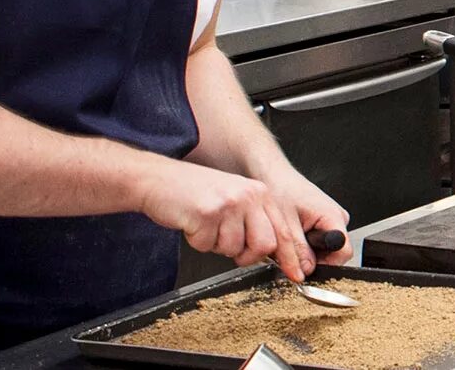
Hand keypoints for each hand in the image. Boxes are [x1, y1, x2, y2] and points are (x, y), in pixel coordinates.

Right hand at [137, 158, 305, 280]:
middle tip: (226, 242)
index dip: (290, 257)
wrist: (158, 180)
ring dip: (217, 245)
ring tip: (206, 224)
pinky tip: (193, 223)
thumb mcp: (235, 199)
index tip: (296, 274)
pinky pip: (208, 246)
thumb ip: (256, 221)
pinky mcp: (207, 214)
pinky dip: (199, 241)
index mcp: (259, 193)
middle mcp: (248, 195)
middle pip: (265, 245)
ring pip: (234, 250)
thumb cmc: (194, 192)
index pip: (283, 230)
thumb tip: (275, 253)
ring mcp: (228, 204)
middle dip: (247, 255)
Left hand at [256, 164, 351, 273]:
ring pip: (325, 250)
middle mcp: (337, 217)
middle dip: (312, 259)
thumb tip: (304, 272)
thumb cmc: (279, 189)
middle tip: (291, 251)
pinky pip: (319, 243)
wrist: (273, 175)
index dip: (326, 266)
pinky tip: (292, 236)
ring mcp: (331, 221)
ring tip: (290, 240)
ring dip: (306, 252)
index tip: (307, 269)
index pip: (344, 252)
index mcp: (333, 215)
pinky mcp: (323, 223)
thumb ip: (297, 250)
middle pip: (334, 254)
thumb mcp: (285, 224)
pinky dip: (304, 245)